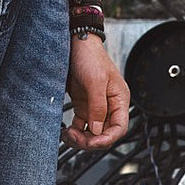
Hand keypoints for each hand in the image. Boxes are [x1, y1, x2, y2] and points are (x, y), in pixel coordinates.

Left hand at [63, 35, 129, 149]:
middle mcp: (109, 105)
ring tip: (68, 134)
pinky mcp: (83, 104)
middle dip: (90, 140)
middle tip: (74, 137)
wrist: (76, 42)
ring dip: (81, 138)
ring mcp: (95, 105)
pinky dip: (75, 131)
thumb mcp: (95, 81)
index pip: (119, 128)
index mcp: (119, 99)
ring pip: (92, 132)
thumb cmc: (90, 56)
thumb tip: (98, 131)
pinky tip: (66, 131)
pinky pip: (81, 125)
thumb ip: (98, 107)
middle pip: (104, 133)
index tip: (91, 142)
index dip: (106, 139)